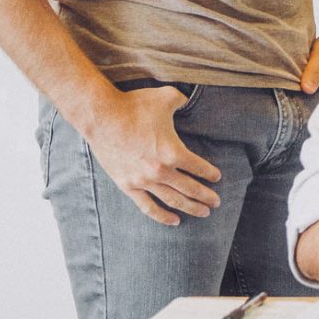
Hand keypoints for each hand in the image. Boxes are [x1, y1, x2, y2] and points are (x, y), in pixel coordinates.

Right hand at [85, 86, 221, 225]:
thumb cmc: (134, 106)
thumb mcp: (166, 97)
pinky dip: (162, 216)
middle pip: (190, 188)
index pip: (199, 167)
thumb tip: (190, 99)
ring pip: (172, 200)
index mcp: (173, 152)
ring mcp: (143, 180)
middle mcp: (160, 170)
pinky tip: (174, 221)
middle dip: (206, 196)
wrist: (100, 117)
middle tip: (217, 202)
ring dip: (190, 208)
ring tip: (203, 213)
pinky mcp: (127, 185)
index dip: (210, 173)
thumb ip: (183, 100)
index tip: (217, 177)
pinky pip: (147, 206)